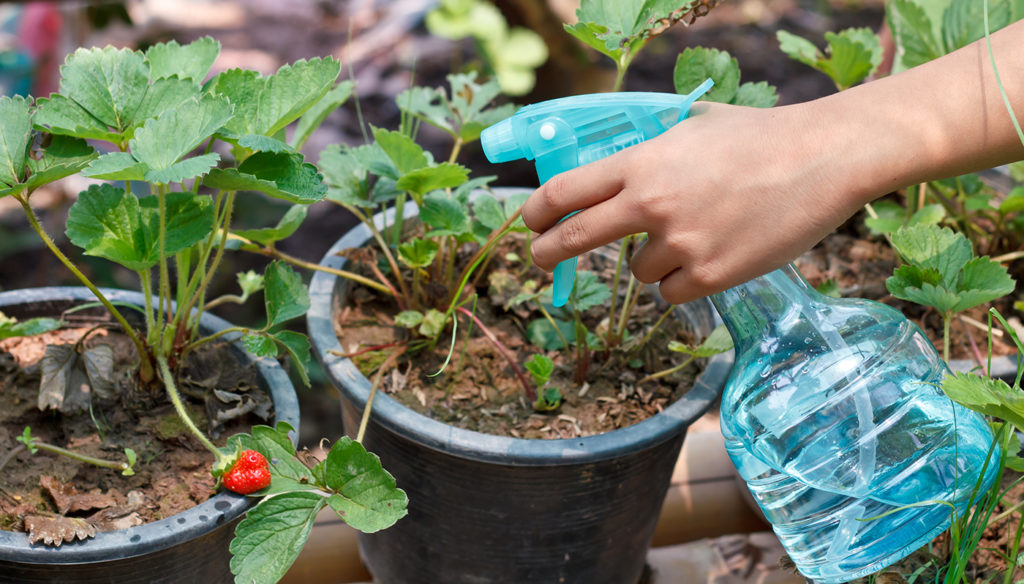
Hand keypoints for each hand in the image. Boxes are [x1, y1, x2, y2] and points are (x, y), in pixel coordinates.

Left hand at [520, 101, 867, 303]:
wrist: (823, 158)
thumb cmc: (760, 136)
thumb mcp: (692, 126)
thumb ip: (649, 149)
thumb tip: (614, 169)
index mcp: (641, 162)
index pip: (565, 191)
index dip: (538, 211)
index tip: (531, 224)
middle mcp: (651, 203)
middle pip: (576, 238)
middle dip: (549, 252)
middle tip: (541, 259)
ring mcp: (680, 242)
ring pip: (638, 271)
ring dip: (655, 260)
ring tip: (701, 232)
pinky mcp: (711, 275)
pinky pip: (671, 292)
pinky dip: (685, 281)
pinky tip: (716, 254)